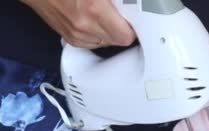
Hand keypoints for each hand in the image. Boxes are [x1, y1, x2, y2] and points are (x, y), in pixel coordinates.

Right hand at [21, 0, 135, 48]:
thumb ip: (117, 0)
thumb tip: (132, 5)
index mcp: (94, 9)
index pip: (126, 36)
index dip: (132, 29)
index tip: (134, 22)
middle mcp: (84, 25)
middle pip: (118, 41)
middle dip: (122, 30)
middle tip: (120, 17)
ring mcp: (76, 34)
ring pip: (106, 43)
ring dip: (110, 33)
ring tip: (105, 17)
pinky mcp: (71, 39)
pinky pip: (94, 44)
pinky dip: (98, 35)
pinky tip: (93, 21)